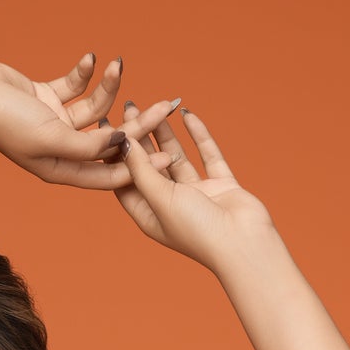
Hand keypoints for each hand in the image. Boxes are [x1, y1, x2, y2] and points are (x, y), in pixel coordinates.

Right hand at [0, 53, 182, 189]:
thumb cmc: (7, 122)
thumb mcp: (53, 139)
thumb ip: (89, 146)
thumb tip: (122, 141)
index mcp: (63, 171)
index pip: (109, 173)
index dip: (140, 166)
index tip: (168, 156)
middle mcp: (62, 151)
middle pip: (110, 139)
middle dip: (139, 123)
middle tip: (167, 106)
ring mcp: (55, 125)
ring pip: (96, 109)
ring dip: (110, 89)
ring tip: (120, 66)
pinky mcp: (47, 99)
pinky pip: (76, 87)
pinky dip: (85, 74)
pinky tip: (92, 60)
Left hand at [98, 103, 277, 267]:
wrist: (243, 243)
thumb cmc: (197, 230)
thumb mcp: (160, 198)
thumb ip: (142, 170)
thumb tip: (124, 141)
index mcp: (149, 216)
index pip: (126, 180)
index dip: (116, 154)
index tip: (107, 125)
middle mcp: (171, 206)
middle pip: (150, 166)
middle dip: (141, 137)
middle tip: (131, 106)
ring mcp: (196, 195)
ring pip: (177, 158)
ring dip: (167, 134)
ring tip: (157, 106)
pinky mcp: (220, 186)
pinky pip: (208, 155)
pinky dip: (199, 136)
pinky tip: (189, 115)